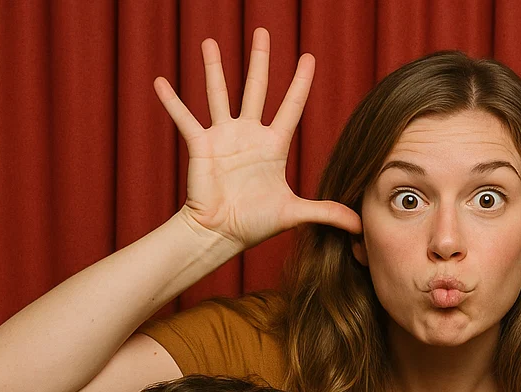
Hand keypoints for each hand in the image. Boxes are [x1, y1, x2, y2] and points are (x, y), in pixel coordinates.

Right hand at [154, 27, 360, 249]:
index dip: (300, 82)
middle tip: (262, 30)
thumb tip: (360, 226)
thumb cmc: (255, 224)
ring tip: (210, 42)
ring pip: (219, 94)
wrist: (221, 233)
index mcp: (273, 146)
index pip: (291, 106)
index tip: (308, 56)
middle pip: (256, 88)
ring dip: (214, 68)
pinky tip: (160, 82)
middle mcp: (249, 135)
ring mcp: (224, 137)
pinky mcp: (200, 145)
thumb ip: (326, 212)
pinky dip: (172, 101)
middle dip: (260, 60)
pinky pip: (184, 118)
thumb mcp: (294, 213)